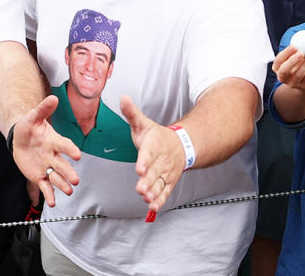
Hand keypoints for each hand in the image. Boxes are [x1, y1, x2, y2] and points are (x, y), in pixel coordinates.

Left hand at [11, 95, 80, 206]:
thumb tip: (53, 98)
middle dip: (69, 172)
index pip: (64, 145)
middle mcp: (53, 156)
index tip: (77, 154)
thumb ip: (43, 109)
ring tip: (69, 191)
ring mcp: (46, 167)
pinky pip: (45, 187)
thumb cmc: (29, 127)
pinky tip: (52, 203)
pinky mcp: (39, 176)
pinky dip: (49, 195)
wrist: (19, 138)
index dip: (70, 150)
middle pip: (62, 165)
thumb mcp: (33, 117)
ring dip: (63, 185)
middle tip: (75, 180)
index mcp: (54, 141)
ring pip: (56, 177)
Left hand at [120, 96, 184, 214]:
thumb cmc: (157, 136)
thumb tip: (123, 97)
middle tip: (140, 188)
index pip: (148, 154)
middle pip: (154, 172)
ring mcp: (165, 172)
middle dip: (147, 181)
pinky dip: (160, 200)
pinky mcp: (167, 182)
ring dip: (153, 192)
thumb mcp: (143, 122)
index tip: (139, 169)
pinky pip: (164, 192)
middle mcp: (161, 161)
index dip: (144, 161)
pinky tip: (153, 207)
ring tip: (146, 198)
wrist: (181, 145)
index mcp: (154, 145)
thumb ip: (132, 113)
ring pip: (160, 183)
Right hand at [273, 45, 304, 94]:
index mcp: (277, 68)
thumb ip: (294, 50)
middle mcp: (282, 77)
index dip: (285, 54)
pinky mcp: (302, 85)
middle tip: (300, 52)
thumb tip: (300, 37)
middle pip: (284, 70)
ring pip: (298, 74)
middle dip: (292, 61)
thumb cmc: (297, 65)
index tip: (294, 46)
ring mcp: (292, 83)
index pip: (278, 61)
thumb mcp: (292, 58)